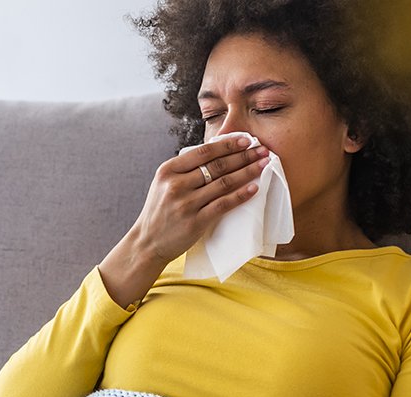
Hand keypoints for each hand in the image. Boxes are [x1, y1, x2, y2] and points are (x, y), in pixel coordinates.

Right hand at [132, 134, 270, 263]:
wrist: (148, 242)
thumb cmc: (160, 211)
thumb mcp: (164, 184)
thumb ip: (185, 169)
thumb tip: (218, 152)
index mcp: (168, 170)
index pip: (203, 152)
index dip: (227, 145)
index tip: (246, 140)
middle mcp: (176, 185)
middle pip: (217, 166)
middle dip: (243, 156)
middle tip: (262, 150)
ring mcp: (186, 204)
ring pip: (223, 183)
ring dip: (247, 172)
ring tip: (262, 165)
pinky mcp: (195, 222)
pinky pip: (223, 204)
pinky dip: (241, 195)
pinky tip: (254, 188)